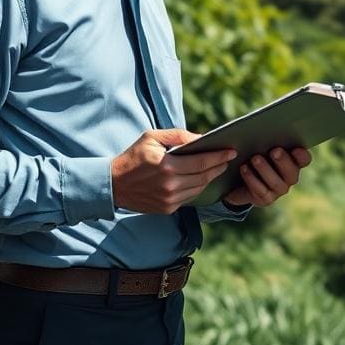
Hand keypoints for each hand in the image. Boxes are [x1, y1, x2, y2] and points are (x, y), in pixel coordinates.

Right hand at [111, 129, 234, 212]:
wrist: (113, 184)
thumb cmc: (133, 156)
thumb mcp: (152, 138)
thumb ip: (178, 136)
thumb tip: (201, 138)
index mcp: (167, 165)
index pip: (202, 162)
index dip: (219, 156)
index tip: (231, 151)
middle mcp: (170, 185)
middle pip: (204, 176)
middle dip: (219, 166)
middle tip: (228, 159)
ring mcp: (169, 199)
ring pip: (199, 188)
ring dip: (211, 178)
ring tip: (218, 167)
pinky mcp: (167, 208)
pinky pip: (189, 197)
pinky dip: (198, 187)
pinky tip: (202, 178)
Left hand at [223, 147, 310, 207]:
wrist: (238, 180)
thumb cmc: (251, 155)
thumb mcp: (258, 145)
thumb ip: (263, 139)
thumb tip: (258, 131)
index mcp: (292, 161)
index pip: (304, 160)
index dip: (302, 155)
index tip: (296, 148)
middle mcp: (289, 177)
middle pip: (292, 172)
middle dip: (283, 161)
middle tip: (274, 151)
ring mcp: (278, 190)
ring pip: (277, 183)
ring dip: (266, 170)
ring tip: (255, 158)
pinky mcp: (266, 199)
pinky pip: (261, 191)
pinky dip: (252, 179)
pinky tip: (244, 168)